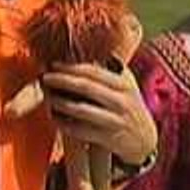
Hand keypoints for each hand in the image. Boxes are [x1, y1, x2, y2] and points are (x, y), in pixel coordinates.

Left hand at [41, 62, 156, 166]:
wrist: (144, 140)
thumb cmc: (128, 106)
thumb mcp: (126, 85)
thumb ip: (111, 69)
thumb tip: (86, 50)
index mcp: (123, 85)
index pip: (94, 71)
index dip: (71, 67)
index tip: (53, 64)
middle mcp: (120, 101)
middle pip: (86, 87)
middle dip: (62, 81)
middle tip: (44, 78)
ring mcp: (114, 121)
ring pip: (81, 110)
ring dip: (60, 103)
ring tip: (48, 98)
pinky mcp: (107, 139)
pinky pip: (80, 130)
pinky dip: (64, 123)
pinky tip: (54, 117)